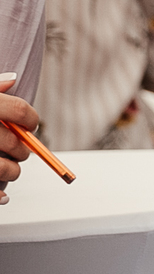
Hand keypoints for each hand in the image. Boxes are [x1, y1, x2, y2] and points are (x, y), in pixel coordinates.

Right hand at [0, 74, 43, 204]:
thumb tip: (13, 78)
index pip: (19, 112)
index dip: (29, 119)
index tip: (30, 124)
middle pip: (15, 143)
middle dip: (23, 148)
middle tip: (20, 151)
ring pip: (6, 169)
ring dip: (12, 172)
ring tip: (9, 168)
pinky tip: (4, 196)